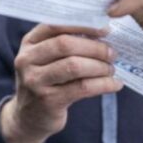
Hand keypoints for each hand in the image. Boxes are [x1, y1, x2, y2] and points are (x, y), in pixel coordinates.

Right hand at [1, 25, 120, 142]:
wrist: (29, 116)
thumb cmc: (45, 81)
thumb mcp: (44, 58)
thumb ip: (63, 43)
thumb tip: (101, 32)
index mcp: (28, 43)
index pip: (54, 26)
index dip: (82, 25)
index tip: (104, 29)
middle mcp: (27, 60)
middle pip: (65, 45)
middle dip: (95, 48)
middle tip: (112, 53)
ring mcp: (35, 81)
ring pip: (74, 66)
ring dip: (100, 67)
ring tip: (111, 69)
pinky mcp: (48, 100)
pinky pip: (83, 88)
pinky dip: (104, 84)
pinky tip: (115, 84)